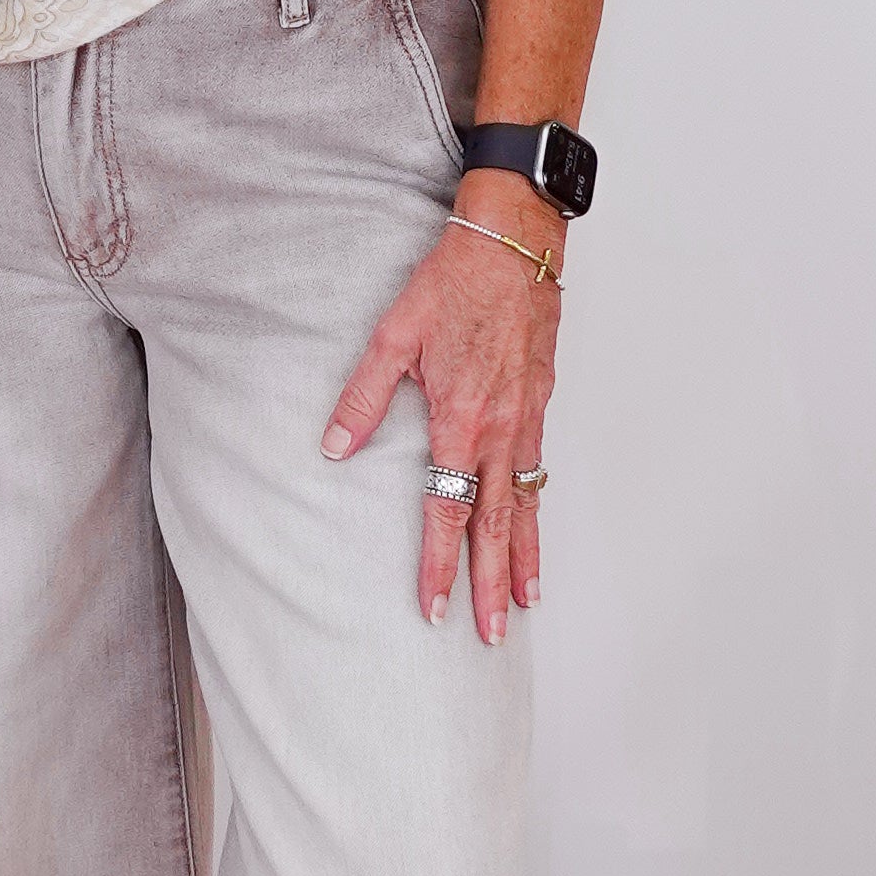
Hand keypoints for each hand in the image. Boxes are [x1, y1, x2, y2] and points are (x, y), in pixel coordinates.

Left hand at [321, 188, 561, 644]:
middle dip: (491, 585)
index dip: (438, 563)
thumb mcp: (393, 335)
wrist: (515, 242)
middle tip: (490, 633)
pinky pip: (537, 471)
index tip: (434, 606)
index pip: (446, 510)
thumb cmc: (454, 280)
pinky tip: (533, 529)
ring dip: (524, 557)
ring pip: (525, 504)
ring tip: (525, 601)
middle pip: (496, 525)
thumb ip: (364, 397)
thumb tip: (335, 447)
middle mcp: (498, 429)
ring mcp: (525, 418)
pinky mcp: (540, 402)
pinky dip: (537, 510)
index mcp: (459, 418)